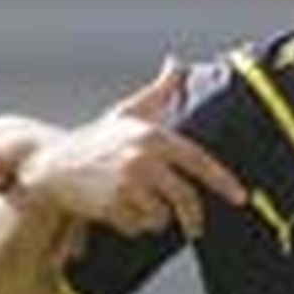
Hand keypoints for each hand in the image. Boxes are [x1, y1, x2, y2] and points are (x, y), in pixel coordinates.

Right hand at [22, 57, 244, 240]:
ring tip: (133, 206)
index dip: (223, 181)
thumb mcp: (127, 113)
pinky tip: (116, 213)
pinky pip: (138, 227)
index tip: (241, 197)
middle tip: (196, 231)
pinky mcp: (113, 204)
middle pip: (184, 197)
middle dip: (192, 218)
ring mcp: (129, 181)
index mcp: (155, 136)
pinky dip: (131, 226)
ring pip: (160, 217)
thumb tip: (177, 63)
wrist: (53, 164)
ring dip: (151, 220)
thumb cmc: (94, 140)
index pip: (198, 161)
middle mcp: (145, 157)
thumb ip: (158, 91)